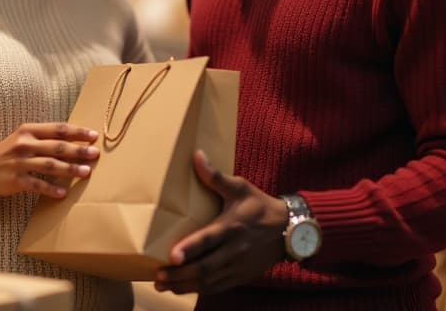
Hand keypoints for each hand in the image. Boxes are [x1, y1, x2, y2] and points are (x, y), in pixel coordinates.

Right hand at [0, 123, 98, 199]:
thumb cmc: (8, 153)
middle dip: (78, 151)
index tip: (93, 136)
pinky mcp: (15, 180)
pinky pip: (37, 185)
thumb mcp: (23, 138)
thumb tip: (73, 140)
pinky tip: (63, 193)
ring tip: (86, 172)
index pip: (58, 129)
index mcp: (28, 130)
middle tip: (95, 154)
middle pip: (57, 147)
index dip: (77, 132)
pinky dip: (51, 189)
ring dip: (70, 169)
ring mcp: (19, 162)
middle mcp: (24, 144)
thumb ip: (44, 138)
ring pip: (50, 165)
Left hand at [154, 150, 286, 294]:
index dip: (190, 249)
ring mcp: (237, 266)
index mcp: (231, 227)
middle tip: (157, 276)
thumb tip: (196, 155)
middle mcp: (234, 250)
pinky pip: (216, 288)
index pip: (209, 240)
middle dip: (179, 275)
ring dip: (184, 286)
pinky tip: (180, 288)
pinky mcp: (240, 276)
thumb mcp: (240, 187)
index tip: (172, 256)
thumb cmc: (259, 206)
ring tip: (162, 285)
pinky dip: (197, 290)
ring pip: (208, 282)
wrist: (288, 230)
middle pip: (205, 268)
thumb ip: (216, 176)